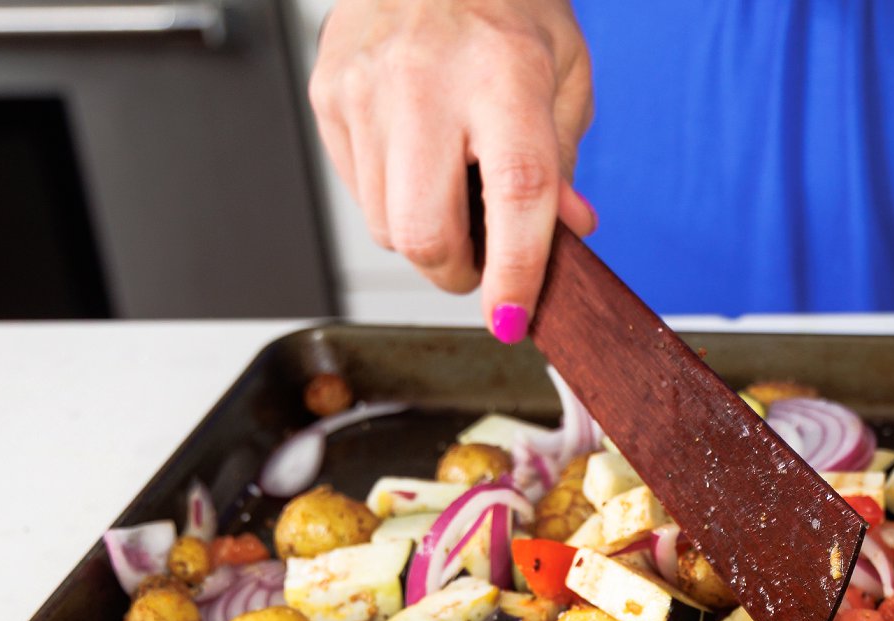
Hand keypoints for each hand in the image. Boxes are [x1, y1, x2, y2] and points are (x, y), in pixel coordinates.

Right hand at [309, 0, 597, 340]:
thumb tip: (566, 235)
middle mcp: (424, 83)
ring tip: (450, 185)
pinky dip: (390, 195)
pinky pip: (357, 189)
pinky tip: (415, 153)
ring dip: (422, 233)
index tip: (511, 317)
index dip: (514, 271)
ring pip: (385, 224)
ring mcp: (364, 90)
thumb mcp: (564, 73)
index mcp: (502, 76)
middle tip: (482, 260)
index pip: (514, 194)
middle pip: (422, 232)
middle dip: (455, 271)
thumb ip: (562, 160)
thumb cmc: (505, 2)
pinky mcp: (328, 95)